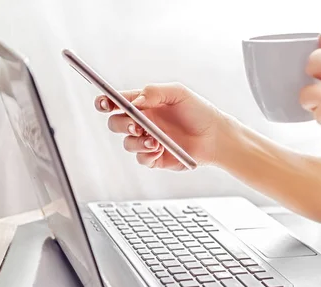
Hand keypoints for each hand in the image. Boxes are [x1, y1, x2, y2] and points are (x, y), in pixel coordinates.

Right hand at [95, 83, 235, 169]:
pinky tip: (160, 149)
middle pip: (116, 123)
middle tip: (137, 126)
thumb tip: (136, 102)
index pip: (117, 102)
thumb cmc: (200, 112)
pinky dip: (147, 155)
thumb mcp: (179, 93)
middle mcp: (144, 122)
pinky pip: (141, 159)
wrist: (216, 137)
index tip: (105, 103)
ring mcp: (148, 141)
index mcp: (145, 104)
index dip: (105, 102)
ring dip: (137, 142)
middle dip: (122, 124)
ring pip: (127, 143)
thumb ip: (155, 92)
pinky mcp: (156, 158)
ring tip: (154, 141)